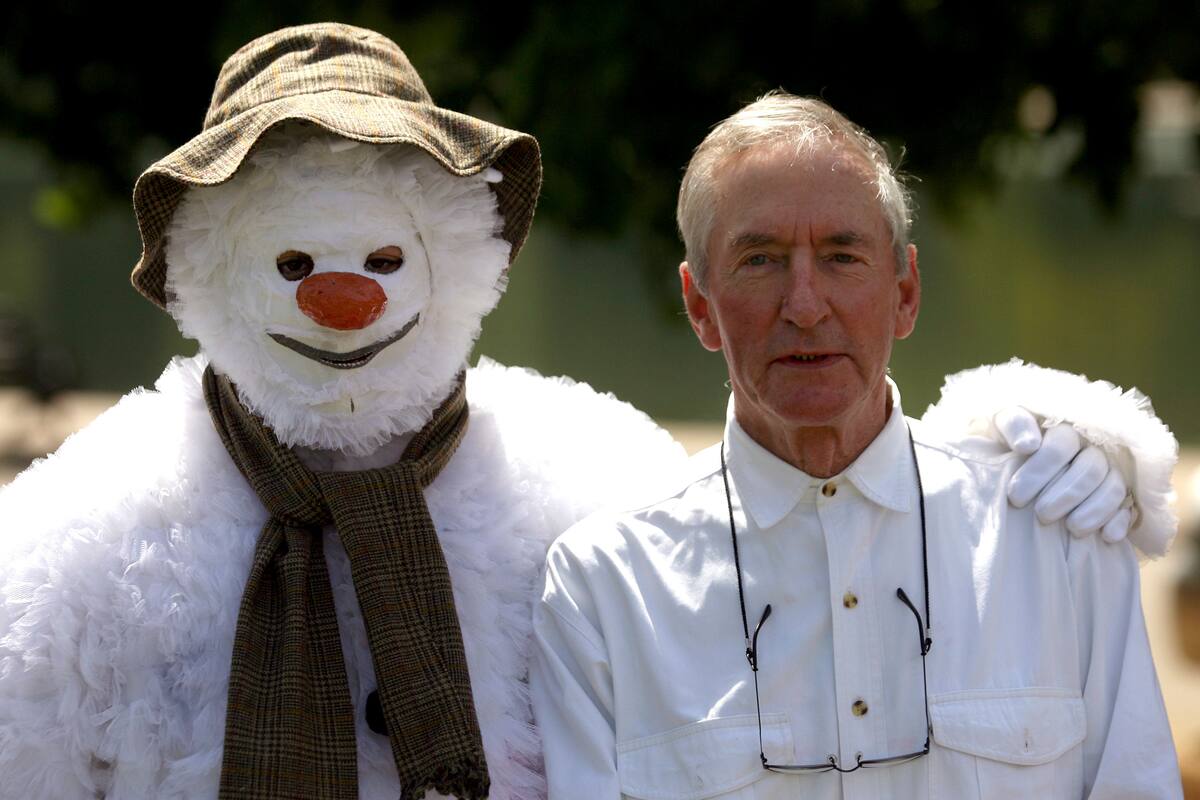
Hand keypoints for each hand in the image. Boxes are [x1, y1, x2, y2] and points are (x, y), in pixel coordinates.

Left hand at [996, 407, 1132, 542]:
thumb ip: (1014, 425)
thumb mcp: (1003, 425)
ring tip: (1072, 529)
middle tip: (1042, 515)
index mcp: (1065, 430)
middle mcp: (1093, 448)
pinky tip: (1107, 536)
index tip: (1016, 496)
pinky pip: (1130, 507)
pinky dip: (1120, 521)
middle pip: (1091, 469)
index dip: (1039, 471)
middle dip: (1066, 495)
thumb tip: (1027, 445)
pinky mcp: (1123, 495)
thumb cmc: (1012, 443)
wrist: (1018, 462)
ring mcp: (1111, 471)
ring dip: (1095, 510)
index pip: (1061, 445)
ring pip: (1113, 488)